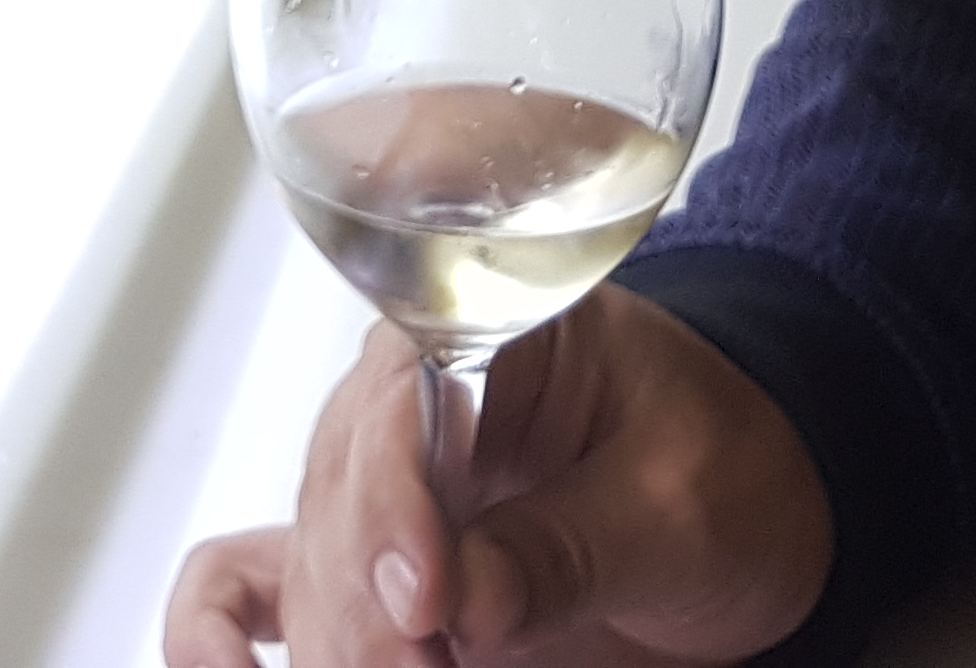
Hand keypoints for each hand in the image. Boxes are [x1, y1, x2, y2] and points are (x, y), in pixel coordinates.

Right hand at [165, 295, 831, 667]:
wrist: (754, 503)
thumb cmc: (730, 465)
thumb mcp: (683, 503)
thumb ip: (574, 547)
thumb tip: (467, 604)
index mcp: (485, 339)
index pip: (403, 409)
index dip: (398, 509)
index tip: (430, 604)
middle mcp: (404, 404)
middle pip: (340, 506)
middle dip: (376, 614)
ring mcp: (374, 489)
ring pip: (305, 571)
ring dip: (341, 647)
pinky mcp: (365, 566)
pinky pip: (244, 588)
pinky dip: (220, 641)